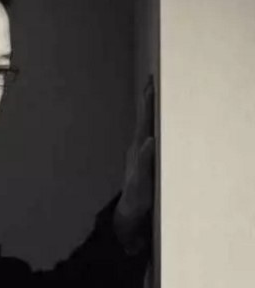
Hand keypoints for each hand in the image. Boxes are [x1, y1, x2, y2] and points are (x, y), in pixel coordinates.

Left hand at [114, 78, 155, 252]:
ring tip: (153, 89)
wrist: (130, 210)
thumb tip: (149, 140)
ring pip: (145, 123)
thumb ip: (144, 161)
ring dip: (149, 106)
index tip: (152, 85)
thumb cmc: (137, 195)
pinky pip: (148, 132)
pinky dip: (152, 121)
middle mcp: (137, 145)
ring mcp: (140, 150)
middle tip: (153, 78)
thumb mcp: (141, 179)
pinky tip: (156, 116)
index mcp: (138, 147)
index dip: (149, 103)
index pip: (145, 120)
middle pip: (143, 117)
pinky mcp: (144, 156)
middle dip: (148, 98)